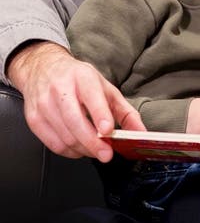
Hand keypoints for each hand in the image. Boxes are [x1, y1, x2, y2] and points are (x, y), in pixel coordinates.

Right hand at [7, 41, 144, 161]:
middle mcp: (60, 89)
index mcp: (82, 78)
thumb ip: (125, 112)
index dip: (100, 115)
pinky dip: (70, 151)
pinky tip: (79, 148)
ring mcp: (44, 104)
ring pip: (65, 136)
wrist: (43, 68)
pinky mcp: (34, 118)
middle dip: (92, 142)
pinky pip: (54, 144)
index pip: (91, 97)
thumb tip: (141, 133)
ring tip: (95, 150)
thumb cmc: (77, 79)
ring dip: (84, 149)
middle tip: (106, 154)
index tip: (108, 131)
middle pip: (75, 121)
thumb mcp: (105, 88)